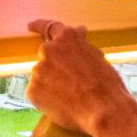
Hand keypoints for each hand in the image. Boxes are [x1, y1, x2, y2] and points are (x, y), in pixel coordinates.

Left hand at [25, 18, 131, 133]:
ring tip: (71, 97)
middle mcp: (48, 50)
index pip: (50, 27)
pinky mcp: (32, 90)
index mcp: (66, 38)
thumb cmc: (106, 84)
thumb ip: (81, 44)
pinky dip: (47, 98)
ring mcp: (38, 70)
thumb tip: (79, 32)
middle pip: (47, 56)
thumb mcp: (97, 56)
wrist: (103, 110)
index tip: (30, 26)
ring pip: (42, 76)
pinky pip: (38, 93)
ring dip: (51, 83)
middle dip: (55, 66)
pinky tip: (63, 105)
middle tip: (70, 82)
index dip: (39, 26)